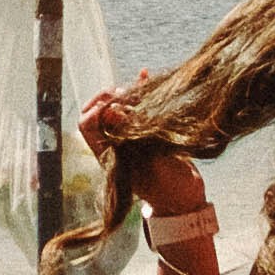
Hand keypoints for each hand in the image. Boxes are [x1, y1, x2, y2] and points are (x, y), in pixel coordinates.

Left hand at [80, 88, 209, 216]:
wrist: (186, 199)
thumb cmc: (168, 189)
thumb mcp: (150, 165)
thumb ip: (132, 139)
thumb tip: (110, 111)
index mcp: (108, 154)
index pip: (87, 125)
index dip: (96, 109)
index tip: (115, 103)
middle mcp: (114, 144)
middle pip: (99, 111)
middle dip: (109, 97)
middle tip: (126, 91)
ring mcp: (129, 137)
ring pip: (118, 107)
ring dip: (126, 92)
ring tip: (139, 82)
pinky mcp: (146, 133)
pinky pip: (137, 108)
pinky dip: (140, 92)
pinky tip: (145, 75)